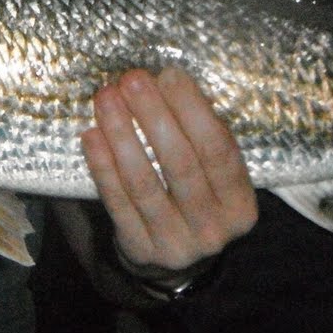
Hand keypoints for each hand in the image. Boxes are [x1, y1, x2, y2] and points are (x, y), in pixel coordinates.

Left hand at [81, 67, 257, 281]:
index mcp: (241, 204)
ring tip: (108, 98)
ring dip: (122, 135)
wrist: (176, 256)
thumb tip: (168, 82)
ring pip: (144, 183)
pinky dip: (103, 166)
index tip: (169, 75)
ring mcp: (176, 245)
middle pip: (181, 165)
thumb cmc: (195, 197)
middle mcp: (213, 229)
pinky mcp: (140, 250)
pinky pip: (117, 202)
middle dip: (154, 116)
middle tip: (133, 79)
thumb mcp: (214, 176)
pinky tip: (92, 135)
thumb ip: (202, 138)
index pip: (219, 151)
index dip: (194, 111)